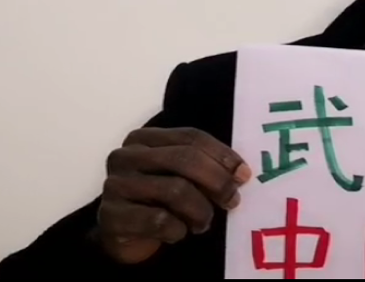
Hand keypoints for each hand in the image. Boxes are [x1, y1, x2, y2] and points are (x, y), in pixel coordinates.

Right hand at [96, 127, 251, 263]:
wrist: (123, 237)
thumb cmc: (159, 200)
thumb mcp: (182, 177)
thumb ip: (206, 167)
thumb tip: (241, 173)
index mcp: (144, 138)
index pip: (191, 137)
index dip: (222, 155)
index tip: (244, 174)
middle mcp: (125, 156)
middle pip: (184, 159)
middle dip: (217, 181)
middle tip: (232, 200)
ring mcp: (115, 185)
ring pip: (175, 190)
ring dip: (200, 210)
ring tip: (203, 223)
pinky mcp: (111, 216)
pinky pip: (159, 220)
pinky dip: (178, 230)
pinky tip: (179, 233)